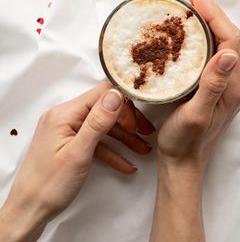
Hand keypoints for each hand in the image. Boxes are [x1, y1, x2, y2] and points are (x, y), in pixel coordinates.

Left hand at [0, 82, 154, 241]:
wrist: (29, 211)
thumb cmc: (48, 185)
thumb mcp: (78, 153)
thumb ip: (97, 122)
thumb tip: (115, 95)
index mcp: (64, 114)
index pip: (102, 94)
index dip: (124, 104)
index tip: (138, 119)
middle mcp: (65, 117)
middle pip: (105, 109)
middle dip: (128, 121)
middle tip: (145, 134)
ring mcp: (67, 131)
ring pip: (104, 127)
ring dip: (125, 138)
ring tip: (143, 149)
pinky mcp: (70, 144)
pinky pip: (97, 141)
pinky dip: (113, 151)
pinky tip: (126, 163)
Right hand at [151, 0, 239, 241]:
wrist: (183, 162)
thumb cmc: (186, 142)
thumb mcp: (197, 113)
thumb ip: (213, 84)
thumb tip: (229, 53)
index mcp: (233, 86)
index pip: (230, 40)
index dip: (215, 15)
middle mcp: (234, 82)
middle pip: (229, 37)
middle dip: (212, 12)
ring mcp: (226, 84)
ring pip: (221, 44)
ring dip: (208, 22)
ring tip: (189, 6)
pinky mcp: (215, 87)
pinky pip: (213, 54)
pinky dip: (202, 37)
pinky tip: (188, 32)